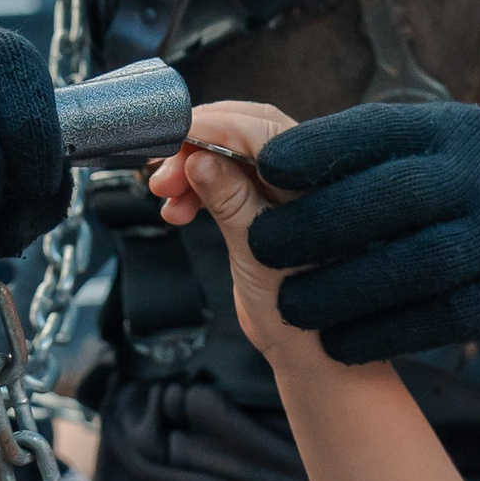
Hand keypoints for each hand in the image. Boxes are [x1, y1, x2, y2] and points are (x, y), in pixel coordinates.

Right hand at [149, 99, 304, 358]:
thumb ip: (233, 203)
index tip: (172, 135)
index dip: (214, 126)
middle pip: (246, 132)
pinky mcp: (265, 206)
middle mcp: (306, 179)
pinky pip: (228, 179)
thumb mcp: (259, 257)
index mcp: (319, 184)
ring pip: (232, 154)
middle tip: (160, 172)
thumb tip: (201, 158)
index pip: (264, 130)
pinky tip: (178, 207)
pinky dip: (198, 186)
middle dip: (197, 144)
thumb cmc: (300, 315)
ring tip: (165, 197)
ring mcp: (285, 191)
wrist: (308, 354)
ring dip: (192, 168)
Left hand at [236, 103, 479, 366]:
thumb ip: (380, 158)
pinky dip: (379, 333)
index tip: (264, 171)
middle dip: (313, 224)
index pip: (373, 133)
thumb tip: (269, 167)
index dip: (314, 152)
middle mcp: (478, 178)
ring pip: (407, 265)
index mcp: (452, 132)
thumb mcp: (456, 151)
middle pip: (386, 199)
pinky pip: (434, 319)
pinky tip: (341, 343)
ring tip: (291, 308)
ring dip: (339, 290)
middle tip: (261, 246)